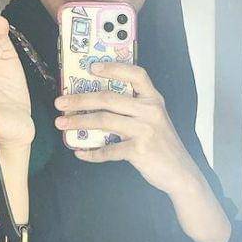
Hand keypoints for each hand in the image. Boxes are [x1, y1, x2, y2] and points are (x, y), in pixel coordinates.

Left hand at [53, 63, 202, 196]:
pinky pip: (108, 150)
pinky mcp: (138, 151)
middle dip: (80, 99)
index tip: (92, 68)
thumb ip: (136, 108)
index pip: (135, 74)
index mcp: (154, 99)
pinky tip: (80, 152)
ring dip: (79, 122)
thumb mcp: (156, 119)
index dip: (113, 68)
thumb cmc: (163, 145)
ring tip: (62, 124)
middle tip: (60, 102)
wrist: (180, 173)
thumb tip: (99, 102)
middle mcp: (150, 111)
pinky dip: (91, 153)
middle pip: (109, 98)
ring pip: (104, 121)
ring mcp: (145, 130)